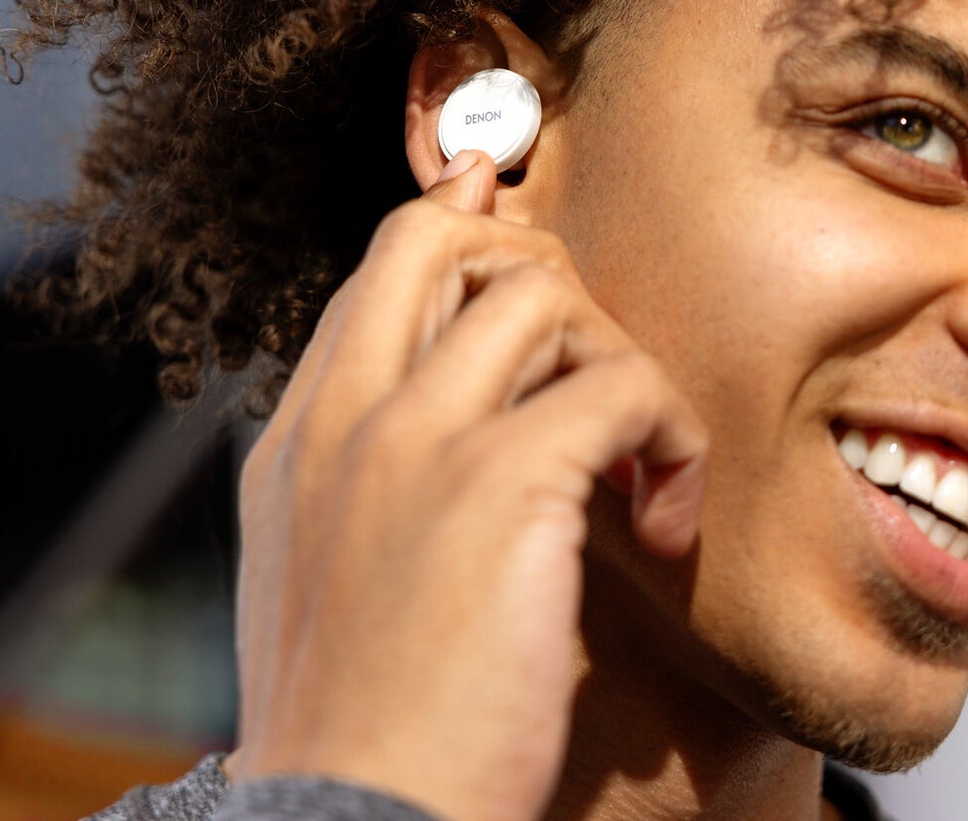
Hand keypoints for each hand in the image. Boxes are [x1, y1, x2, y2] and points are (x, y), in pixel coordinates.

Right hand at [226, 151, 707, 820]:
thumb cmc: (368, 729)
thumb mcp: (333, 589)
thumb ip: (373, 492)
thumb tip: (451, 433)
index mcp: (296, 446)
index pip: (378, 277)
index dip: (459, 240)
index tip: (519, 241)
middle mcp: (344, 421)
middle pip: (437, 238)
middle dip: (535, 267)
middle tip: (592, 361)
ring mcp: (414, 441)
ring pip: (541, 294)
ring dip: (619, 367)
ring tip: (637, 473)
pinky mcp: (500, 482)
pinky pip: (622, 387)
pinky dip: (671, 442)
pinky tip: (663, 527)